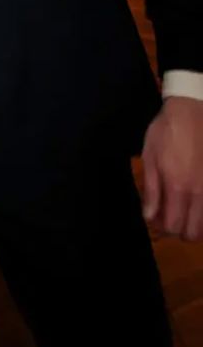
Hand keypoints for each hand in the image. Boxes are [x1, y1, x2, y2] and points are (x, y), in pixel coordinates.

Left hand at [142, 96, 202, 239]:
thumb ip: (151, 190)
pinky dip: (201, 211)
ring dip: (192, 223)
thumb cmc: (166, 133)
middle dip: (178, 230)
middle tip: (166, 216)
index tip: (154, 218)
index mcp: (177, 188)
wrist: (192, 113)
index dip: (162, 228)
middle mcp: (198, 194)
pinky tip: (191, 199)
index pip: (173, 227)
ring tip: (179, 208)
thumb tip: (149, 217)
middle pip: (193, 232)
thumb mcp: (150, 157)